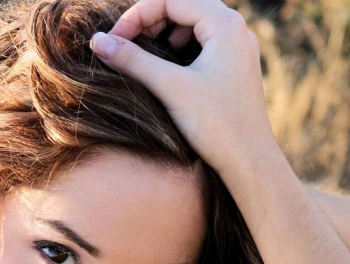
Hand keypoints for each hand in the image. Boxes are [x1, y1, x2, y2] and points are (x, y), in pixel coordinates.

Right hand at [90, 0, 278, 176]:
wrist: (250, 162)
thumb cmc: (217, 125)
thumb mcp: (170, 88)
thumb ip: (133, 61)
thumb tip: (98, 42)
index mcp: (224, 24)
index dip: (137, 16)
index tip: (113, 41)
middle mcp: (236, 29)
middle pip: (183, 7)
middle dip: (150, 23)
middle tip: (125, 47)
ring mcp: (239, 49)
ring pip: (193, 26)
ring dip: (164, 36)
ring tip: (146, 58)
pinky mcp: (237, 69)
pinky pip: (204, 46)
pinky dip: (181, 51)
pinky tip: (169, 71)